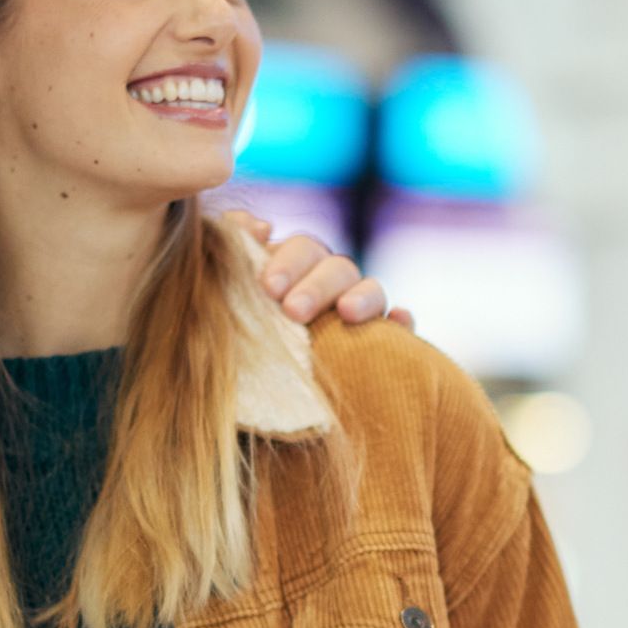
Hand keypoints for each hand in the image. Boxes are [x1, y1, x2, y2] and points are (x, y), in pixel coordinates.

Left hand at [216, 207, 398, 326]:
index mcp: (296, 270)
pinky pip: (401, 330)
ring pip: (371, 289)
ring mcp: (358, 313)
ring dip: (361, 296)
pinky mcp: (382, 344)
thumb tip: (262, 225)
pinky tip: (399, 320)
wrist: (255, 401)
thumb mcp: (225, 296)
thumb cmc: (237, 341)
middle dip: (316, 285)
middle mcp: (330, 285)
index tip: (268, 288)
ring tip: (346, 313)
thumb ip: (231, 252)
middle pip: (336, 266)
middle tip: (292, 311)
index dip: (288, 260)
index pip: (303, 248)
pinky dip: (402, 322)